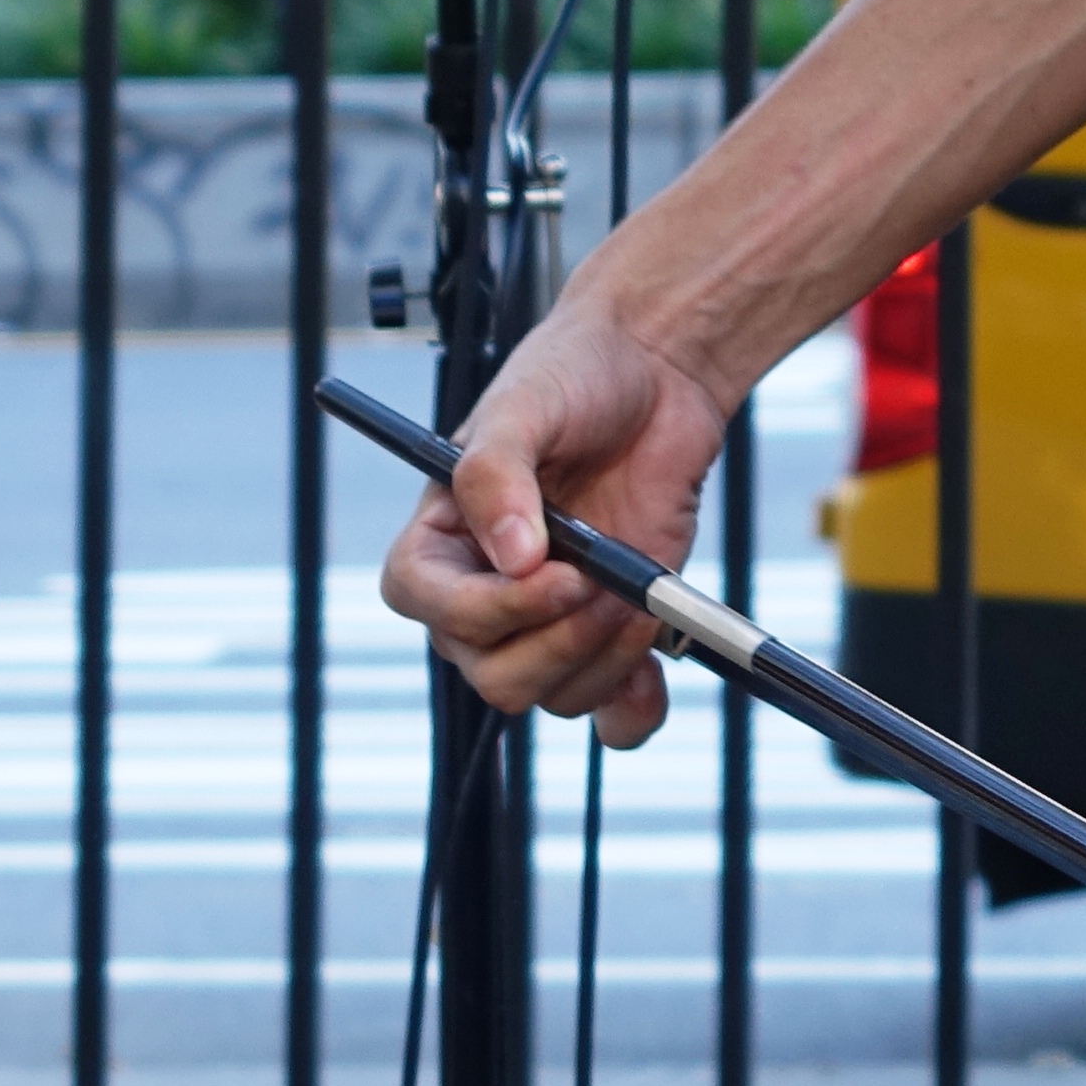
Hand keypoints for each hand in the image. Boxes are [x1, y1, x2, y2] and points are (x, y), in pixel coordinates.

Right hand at [379, 293, 736, 748]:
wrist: (657, 373)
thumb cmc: (575, 376)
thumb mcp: (525, 406)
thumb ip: (498, 472)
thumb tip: (512, 558)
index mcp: (441, 541)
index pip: (428, 605)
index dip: (487, 608)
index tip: (556, 573)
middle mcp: (486, 594)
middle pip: (493, 673)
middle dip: (558, 641)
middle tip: (613, 587)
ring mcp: (549, 620)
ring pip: (554, 695)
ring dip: (603, 661)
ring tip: (643, 595)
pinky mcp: (608, 632)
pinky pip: (609, 712)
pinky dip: (633, 711)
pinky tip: (653, 675)